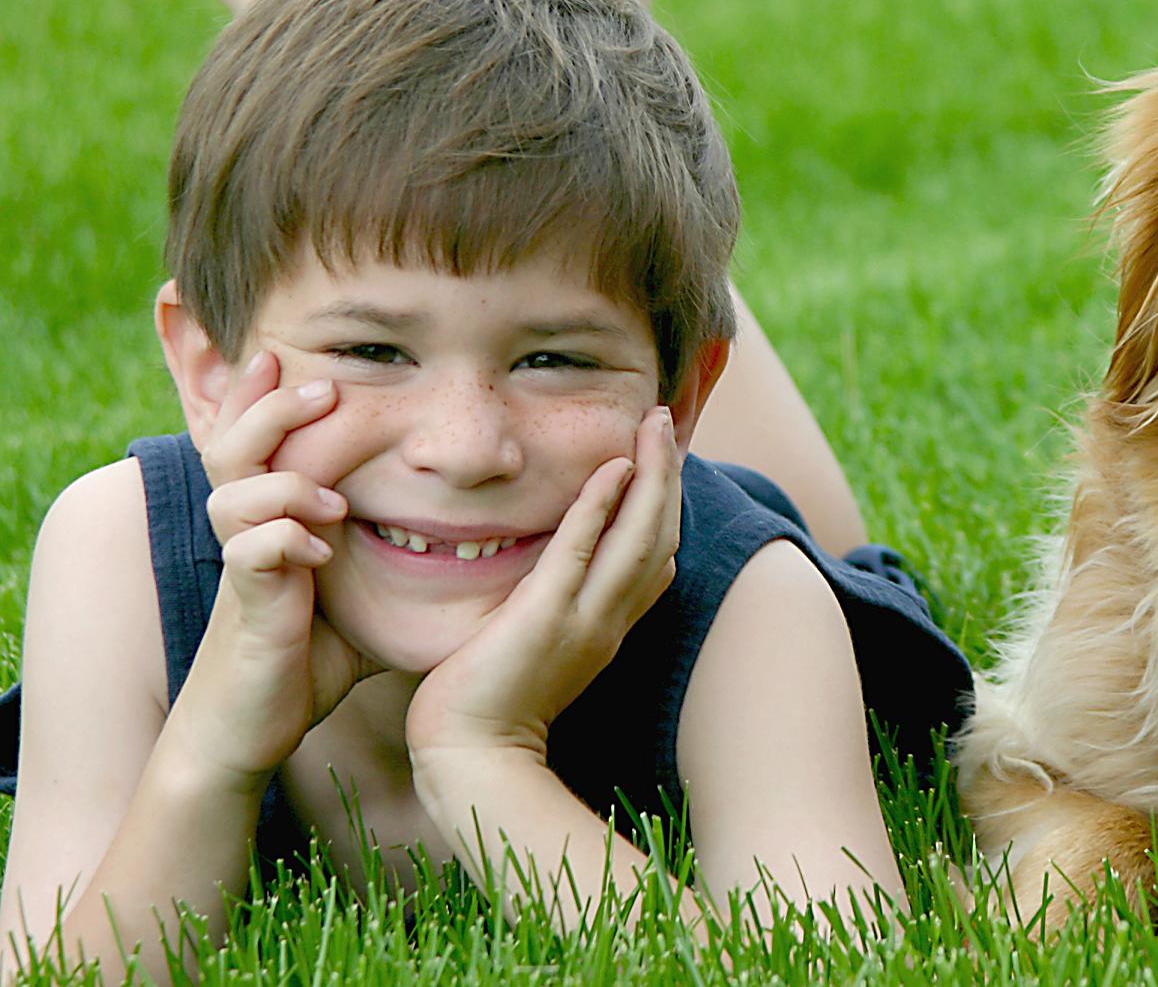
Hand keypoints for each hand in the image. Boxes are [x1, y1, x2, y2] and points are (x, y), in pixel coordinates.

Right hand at [167, 351, 379, 788]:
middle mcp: (248, 533)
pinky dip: (281, 543)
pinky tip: (317, 551)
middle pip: (232, 446)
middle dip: (269, 410)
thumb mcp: (359, 592)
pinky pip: (249, 556)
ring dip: (284, 483)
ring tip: (335, 500)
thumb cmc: (310, 655)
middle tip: (324, 387)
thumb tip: (468, 534)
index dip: (265, 396)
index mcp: (271, 517)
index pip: (258, 440)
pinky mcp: (247, 610)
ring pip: (232, 495)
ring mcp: (244, 569)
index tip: (291, 354)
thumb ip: (391, 555)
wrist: (251, 726)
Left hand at [404, 406, 681, 773]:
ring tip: (653, 423)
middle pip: (661, 536)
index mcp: (608, 628)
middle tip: (663, 420)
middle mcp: (610, 621)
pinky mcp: (546, 617)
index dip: (666, 506)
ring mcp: (584, 620)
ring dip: (653, 474)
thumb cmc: (487, 709)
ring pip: (640, 536)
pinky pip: (583, 550)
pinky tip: (614, 466)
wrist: (468, 758)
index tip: (661, 460)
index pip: (657, 559)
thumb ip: (550, 610)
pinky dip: (603, 505)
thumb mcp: (534, 651)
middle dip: (668, 474)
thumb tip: (547, 579)